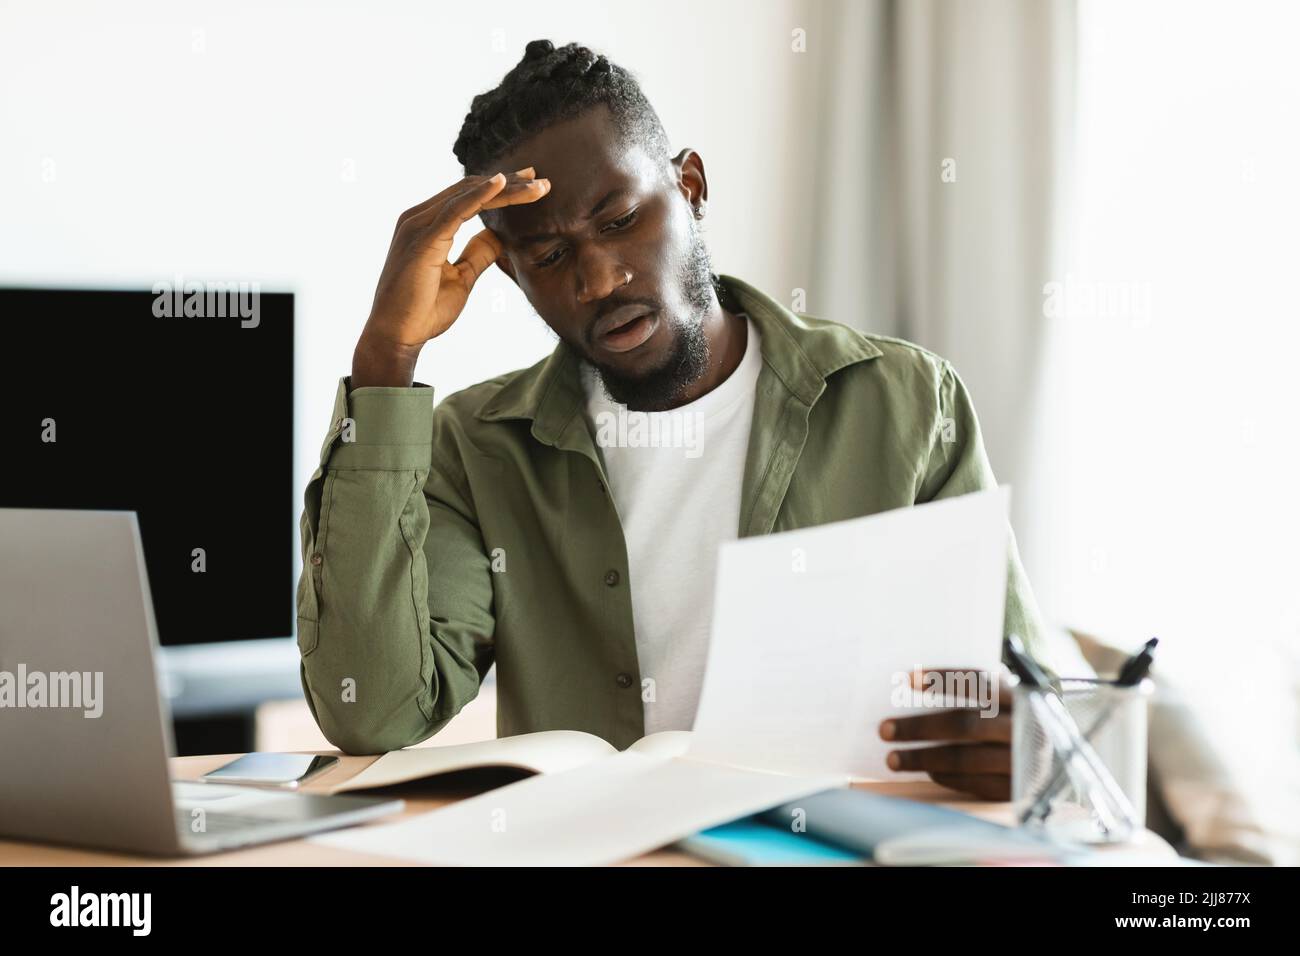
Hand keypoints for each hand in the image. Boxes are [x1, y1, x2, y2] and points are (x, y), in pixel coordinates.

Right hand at [352, 168, 550, 387]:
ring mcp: (418, 226)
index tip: (530, 185)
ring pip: (468, 195)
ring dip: (505, 188)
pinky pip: (457, 210)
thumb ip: (477, 254)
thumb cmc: (423, 311)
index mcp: (426, 226)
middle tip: (540, 179)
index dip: (499, 189)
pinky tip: (502, 184)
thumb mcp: (461, 278)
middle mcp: (418, 218)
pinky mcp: (423, 240)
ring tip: (536, 184)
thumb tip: (498, 236)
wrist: (396, 336)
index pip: (467, 197)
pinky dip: (481, 195)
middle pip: (469, 190)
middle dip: (508, 183)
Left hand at [878, 667, 1012, 799]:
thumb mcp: (1007, 696)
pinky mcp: (1019, 788)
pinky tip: (927, 771)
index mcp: (1021, 695)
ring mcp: (1024, 760)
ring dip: (924, 759)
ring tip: (893, 758)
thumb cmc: (1019, 718)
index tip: (907, 679)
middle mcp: (1025, 727)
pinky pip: (976, 784)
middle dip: (920, 727)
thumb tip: (916, 685)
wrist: (1063, 755)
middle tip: (885, 730)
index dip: (943, 679)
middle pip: (965, 725)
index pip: (978, 682)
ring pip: (966, 758)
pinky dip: (947, 778)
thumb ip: (975, 689)